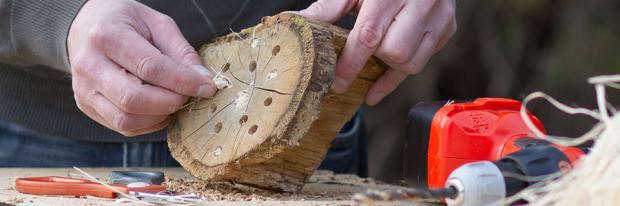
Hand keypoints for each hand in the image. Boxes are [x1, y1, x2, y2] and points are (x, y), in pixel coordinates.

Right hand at [68, 0, 216, 135]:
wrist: (86, 26)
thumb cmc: (126, 23)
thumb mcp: (157, 23)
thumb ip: (181, 51)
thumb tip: (203, 81)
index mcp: (107, 35)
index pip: (149, 67)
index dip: (183, 81)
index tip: (207, 87)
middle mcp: (89, 64)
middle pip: (134, 99)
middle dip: (170, 102)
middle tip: (189, 96)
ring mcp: (83, 89)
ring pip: (126, 119)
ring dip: (160, 116)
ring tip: (174, 101)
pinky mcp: (86, 105)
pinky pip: (122, 126)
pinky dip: (148, 124)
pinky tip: (160, 110)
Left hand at [299, 0, 456, 104]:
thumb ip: (328, 8)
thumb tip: (294, 23)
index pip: (370, 35)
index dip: (351, 63)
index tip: (338, 83)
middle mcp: (421, 1)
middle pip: (395, 52)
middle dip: (375, 59)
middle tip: (363, 54)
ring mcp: (440, 14)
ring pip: (413, 62)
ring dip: (391, 66)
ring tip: (379, 55)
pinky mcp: (449, 26)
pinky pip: (425, 61)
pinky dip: (403, 69)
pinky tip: (385, 77)